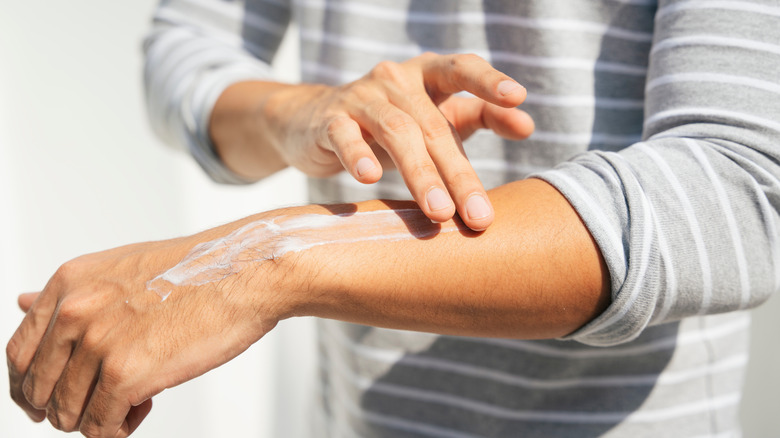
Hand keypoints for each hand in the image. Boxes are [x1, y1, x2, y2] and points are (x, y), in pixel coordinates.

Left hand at [6, 233, 283, 436]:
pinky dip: (116, 430)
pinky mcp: (125, 375)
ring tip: (129, 404)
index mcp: (69, 284)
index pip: (19, 352)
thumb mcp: (118, 268)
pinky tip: (140, 409)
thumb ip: (71, 293)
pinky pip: (101, 427)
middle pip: (36, 388)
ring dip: (93, 420)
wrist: (243, 272)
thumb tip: (22, 302)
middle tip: (92, 408)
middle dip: (60, 407)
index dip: (29, 384)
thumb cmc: (196, 270)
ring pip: (67, 413)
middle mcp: (75, 312)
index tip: (44, 398)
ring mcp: (97, 344)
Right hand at [262, 52, 533, 230]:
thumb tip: (529, 125)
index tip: (518, 99)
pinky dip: (356, 154)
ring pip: (396, 132)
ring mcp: (361, 97)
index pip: (462, 69)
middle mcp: (397, 79)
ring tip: (438, 211)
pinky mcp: (329, 120)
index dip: (489, 82)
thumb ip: (481, 116)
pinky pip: (344, 135)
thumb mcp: (436, 117)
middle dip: (458, 173)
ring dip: (419, 173)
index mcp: (428, 75)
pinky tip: (370, 178)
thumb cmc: (390, 125)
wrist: (316, 124)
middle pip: (434, 125)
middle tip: (478, 215)